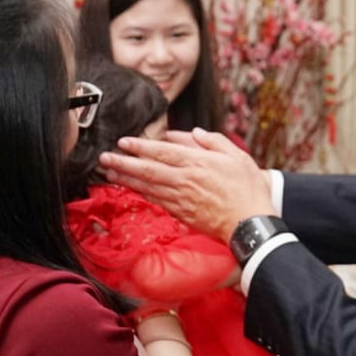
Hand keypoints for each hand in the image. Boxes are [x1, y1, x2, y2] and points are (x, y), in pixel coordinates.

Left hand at [100, 128, 274, 243]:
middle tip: (104, 157)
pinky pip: (157, 201)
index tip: (123, 142)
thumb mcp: (235, 155)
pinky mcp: (182, 214)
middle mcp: (185, 180)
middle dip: (123, 163)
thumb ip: (212, 141)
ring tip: (110, 172)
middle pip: (147, 170)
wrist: (251, 222)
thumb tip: (191, 133)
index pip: (161, 152)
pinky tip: (132, 189)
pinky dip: (142, 194)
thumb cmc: (247, 188)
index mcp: (197, 162)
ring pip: (148, 187)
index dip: (140, 146)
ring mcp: (181, 199)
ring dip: (126, 179)